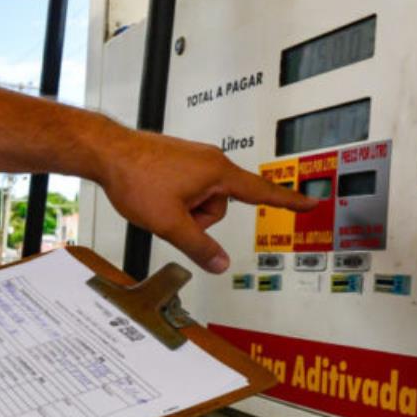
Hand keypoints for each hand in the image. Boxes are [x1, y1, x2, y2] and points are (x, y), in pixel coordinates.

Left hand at [91, 123, 315, 272]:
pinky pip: (186, 190)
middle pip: (219, 206)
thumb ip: (199, 246)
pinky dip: (172, 199)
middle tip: (169, 213)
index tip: (310, 203)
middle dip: (196, 219)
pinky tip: (152, 194)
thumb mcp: (170, 223)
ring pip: (200, 200)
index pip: (262, 192)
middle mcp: (210, 160)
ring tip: (157, 200)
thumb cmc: (136, 177)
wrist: (107, 152)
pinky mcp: (179, 160)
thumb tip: (220, 264)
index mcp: (217, 172)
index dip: (288, 201)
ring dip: (182, 209)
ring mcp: (193, 159)